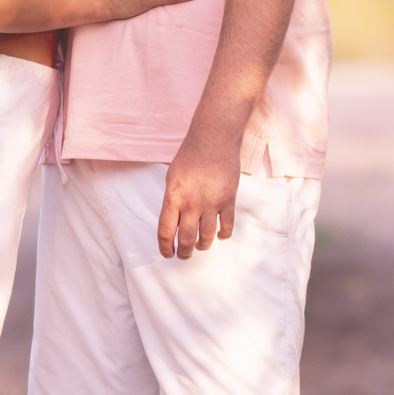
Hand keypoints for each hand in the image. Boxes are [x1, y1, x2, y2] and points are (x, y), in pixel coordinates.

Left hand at [157, 129, 240, 258]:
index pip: (166, 231)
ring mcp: (211, 203)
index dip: (165, 247)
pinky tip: (220, 236)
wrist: (213, 139)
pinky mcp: (228, 200)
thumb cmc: (190, 156)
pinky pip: (227, 226)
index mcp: (173, 197)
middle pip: (187, 239)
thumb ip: (172, 201)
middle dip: (184, 252)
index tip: (167, 253)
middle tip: (183, 255)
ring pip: (207, 236)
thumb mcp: (172, 178)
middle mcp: (192, 203)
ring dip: (202, 246)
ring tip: (199, 247)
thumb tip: (174, 223)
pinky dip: (223, 235)